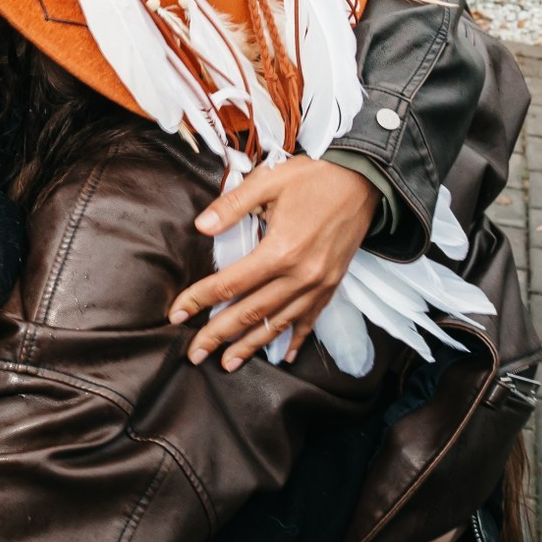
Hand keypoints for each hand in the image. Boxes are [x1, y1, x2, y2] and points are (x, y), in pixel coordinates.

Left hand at [171, 157, 379, 370]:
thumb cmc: (313, 178)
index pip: (230, 284)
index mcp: (280, 250)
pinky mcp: (332, 286)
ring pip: (278, 323)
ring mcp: (319, 285)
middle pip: (250, 312)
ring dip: (251, 346)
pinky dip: (295, 340)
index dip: (199, 300)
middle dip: (218, 335)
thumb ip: (232, 205)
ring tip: (226, 364)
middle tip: (193, 353)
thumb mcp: (268, 181)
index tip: (177, 314)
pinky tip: (284, 357)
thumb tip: (200, 226)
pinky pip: (310, 320)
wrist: (364, 180)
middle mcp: (301, 275)